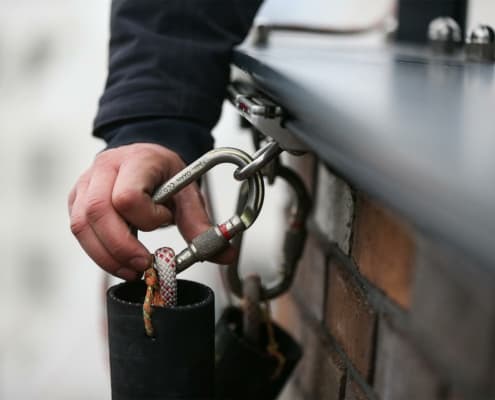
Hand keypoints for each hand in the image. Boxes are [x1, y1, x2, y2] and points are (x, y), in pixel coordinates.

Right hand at [68, 143, 233, 279]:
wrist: (144, 158)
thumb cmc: (164, 173)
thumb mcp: (187, 192)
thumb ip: (201, 223)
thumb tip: (222, 254)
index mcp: (136, 161)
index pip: (128, 196)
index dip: (146, 218)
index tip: (164, 222)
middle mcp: (104, 169)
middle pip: (96, 212)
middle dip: (120, 248)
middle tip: (143, 266)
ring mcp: (85, 184)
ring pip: (81, 225)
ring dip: (106, 256)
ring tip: (131, 270)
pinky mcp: (76, 200)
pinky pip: (79, 231)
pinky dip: (98, 252)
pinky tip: (118, 261)